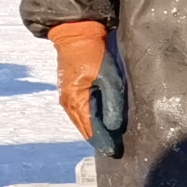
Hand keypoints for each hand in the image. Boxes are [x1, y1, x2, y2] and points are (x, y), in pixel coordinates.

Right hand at [44, 22, 107, 139]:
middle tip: (117, 150)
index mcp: (75, 101)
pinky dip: (93, 120)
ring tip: (112, 140)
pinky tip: (104, 124)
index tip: (117, 152)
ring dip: (97, 131)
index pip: (90, 130)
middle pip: (85, 129)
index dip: (104, 142)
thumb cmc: (93, 53)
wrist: (76, 34)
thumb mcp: (108, 77)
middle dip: (100, 140)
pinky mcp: (72, 91)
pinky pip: (83, 112)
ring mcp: (68, 97)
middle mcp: (68, 103)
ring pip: (84, 122)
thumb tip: (114, 127)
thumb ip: (112, 103)